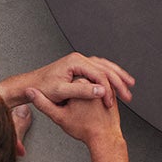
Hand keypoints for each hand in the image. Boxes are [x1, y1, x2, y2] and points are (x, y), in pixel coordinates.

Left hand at [0, 52, 133, 107]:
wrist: (32, 85)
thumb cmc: (43, 88)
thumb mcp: (61, 92)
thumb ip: (81, 91)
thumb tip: (100, 91)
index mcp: (75, 62)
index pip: (99, 73)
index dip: (108, 89)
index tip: (111, 102)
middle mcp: (79, 59)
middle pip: (106, 68)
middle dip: (119, 81)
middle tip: (128, 94)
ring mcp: (81, 62)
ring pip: (106, 67)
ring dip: (118, 77)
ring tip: (129, 87)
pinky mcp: (81, 67)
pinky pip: (101, 69)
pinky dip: (111, 75)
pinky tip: (117, 83)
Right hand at [26, 87, 122, 149]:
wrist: (105, 138)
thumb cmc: (85, 129)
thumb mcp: (58, 116)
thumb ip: (42, 103)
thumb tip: (30, 91)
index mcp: (80, 83)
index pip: (67, 80)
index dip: (64, 94)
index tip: (66, 105)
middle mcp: (94, 82)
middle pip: (80, 83)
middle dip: (75, 95)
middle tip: (76, 112)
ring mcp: (105, 87)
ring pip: (90, 87)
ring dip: (86, 97)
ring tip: (85, 113)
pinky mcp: (112, 93)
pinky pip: (100, 91)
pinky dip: (95, 99)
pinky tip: (93, 110)